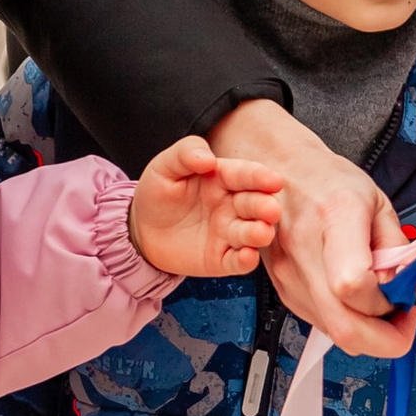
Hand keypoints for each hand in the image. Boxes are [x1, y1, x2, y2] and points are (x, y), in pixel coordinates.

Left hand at [126, 136, 285, 279]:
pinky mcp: (221, 259)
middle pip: (254, 204)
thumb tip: (208, 159)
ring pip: (251, 233)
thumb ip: (185, 154)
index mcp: (222, 178)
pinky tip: (247, 256)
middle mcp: (232, 205)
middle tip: (271, 210)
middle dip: (265, 207)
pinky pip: (237, 262)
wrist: (141, 230)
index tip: (273, 181)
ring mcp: (228, 233)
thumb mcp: (164, 166)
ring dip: (260, 233)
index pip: (245, 175)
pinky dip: (245, 260)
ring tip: (262, 233)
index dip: (260, 177)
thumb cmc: (158, 193)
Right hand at [205, 98, 415, 356]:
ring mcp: (288, 275)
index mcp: (335, 216)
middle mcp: (304, 251)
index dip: (387, 304)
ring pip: (334, 332)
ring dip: (368, 332)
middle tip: (404, 320)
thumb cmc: (331, 183)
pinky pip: (322, 323)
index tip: (406, 298)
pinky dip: (348, 320)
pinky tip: (359, 299)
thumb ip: (395, 248)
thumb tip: (405, 291)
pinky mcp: (284, 290)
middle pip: (344, 326)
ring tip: (382, 303)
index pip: (355, 285)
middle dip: (385, 340)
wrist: (282, 174)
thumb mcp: (378, 203)